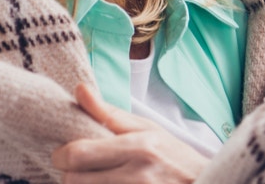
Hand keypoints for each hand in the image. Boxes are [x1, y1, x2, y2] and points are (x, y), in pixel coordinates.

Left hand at [52, 84, 208, 183]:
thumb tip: (79, 89)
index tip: (65, 154)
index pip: (78, 154)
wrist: (202, 183)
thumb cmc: (172, 155)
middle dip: (70, 174)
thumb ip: (108, 113)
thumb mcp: (145, 128)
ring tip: (95, 178)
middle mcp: (136, 175)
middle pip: (74, 180)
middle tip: (77, 169)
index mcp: (137, 146)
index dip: (62, 155)